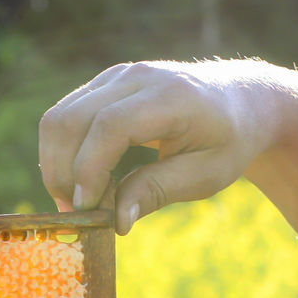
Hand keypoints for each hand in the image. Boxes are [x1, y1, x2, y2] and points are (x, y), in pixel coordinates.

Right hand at [39, 59, 281, 232]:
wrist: (241, 101)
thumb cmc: (228, 141)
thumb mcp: (205, 175)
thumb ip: (157, 192)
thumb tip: (116, 221)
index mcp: (171, 96)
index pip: (110, 126)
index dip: (90, 170)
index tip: (88, 209)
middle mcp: (137, 77)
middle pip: (70, 120)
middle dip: (62, 174)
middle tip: (76, 214)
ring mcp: (116, 77)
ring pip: (58, 119)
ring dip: (55, 165)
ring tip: (76, 200)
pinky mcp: (104, 85)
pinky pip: (64, 118)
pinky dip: (62, 154)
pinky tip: (82, 181)